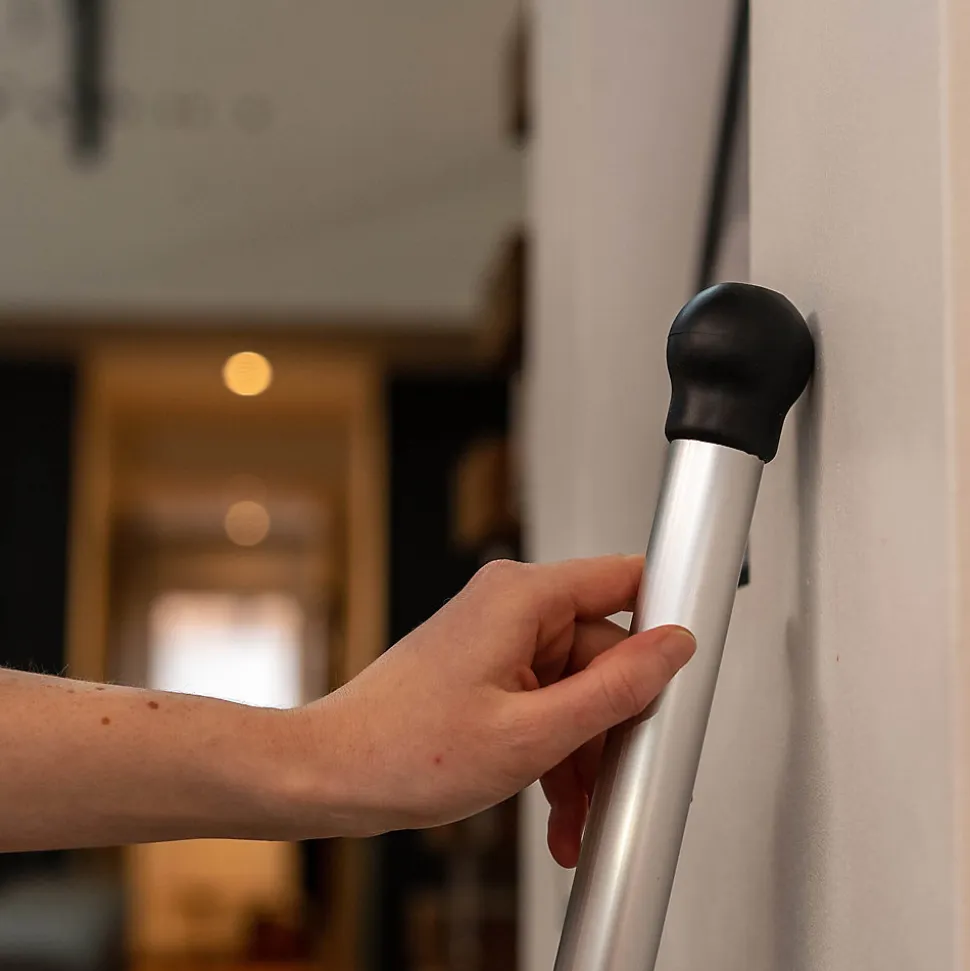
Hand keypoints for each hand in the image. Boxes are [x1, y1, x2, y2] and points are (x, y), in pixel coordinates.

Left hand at [295, 556, 694, 866]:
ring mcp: (498, 643)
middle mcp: (511, 610)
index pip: (625, 580)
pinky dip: (554, 754)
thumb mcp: (532, 733)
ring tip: (577, 816)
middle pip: (604, 654)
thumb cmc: (402, 751)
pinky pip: (545, 705)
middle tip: (617, 781)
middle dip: (613, 725)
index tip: (682, 672)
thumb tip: (670, 648)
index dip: (662, 620)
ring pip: (577, 690)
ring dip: (583, 756)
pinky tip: (558, 810)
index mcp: (522, 597)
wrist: (331, 775)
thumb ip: (615, 689)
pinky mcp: (488, 674)